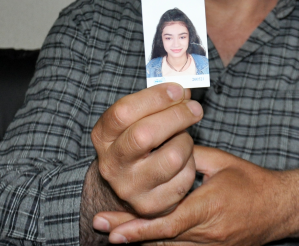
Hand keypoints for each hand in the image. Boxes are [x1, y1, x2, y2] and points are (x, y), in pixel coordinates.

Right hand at [90, 83, 202, 217]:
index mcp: (103, 137)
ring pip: (172, 157)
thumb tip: (184, 92)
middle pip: (145, 135)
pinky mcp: (152, 207)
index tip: (178, 90)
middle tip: (195, 108)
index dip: (155, 97)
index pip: (123, 112)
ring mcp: (130, 189)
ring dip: (186, 142)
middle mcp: (112, 164)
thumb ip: (157, 103)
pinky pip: (184, 178)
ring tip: (182, 139)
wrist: (127, 184)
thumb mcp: (137, 119)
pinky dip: (191, 164)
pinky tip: (183, 161)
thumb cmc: (137, 141)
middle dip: (177, 116)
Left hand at [95, 146, 295, 244]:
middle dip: (130, 235)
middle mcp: (208, 233)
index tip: (112, 229)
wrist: (282, 207)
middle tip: (101, 229)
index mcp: (209, 207)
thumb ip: (191, 157)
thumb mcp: (222, 162)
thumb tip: (164, 148)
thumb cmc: (253, 182)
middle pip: (162, 240)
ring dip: (142, 242)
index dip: (138, 228)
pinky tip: (143, 239)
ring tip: (115, 234)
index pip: (168, 223)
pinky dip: (162, 245)